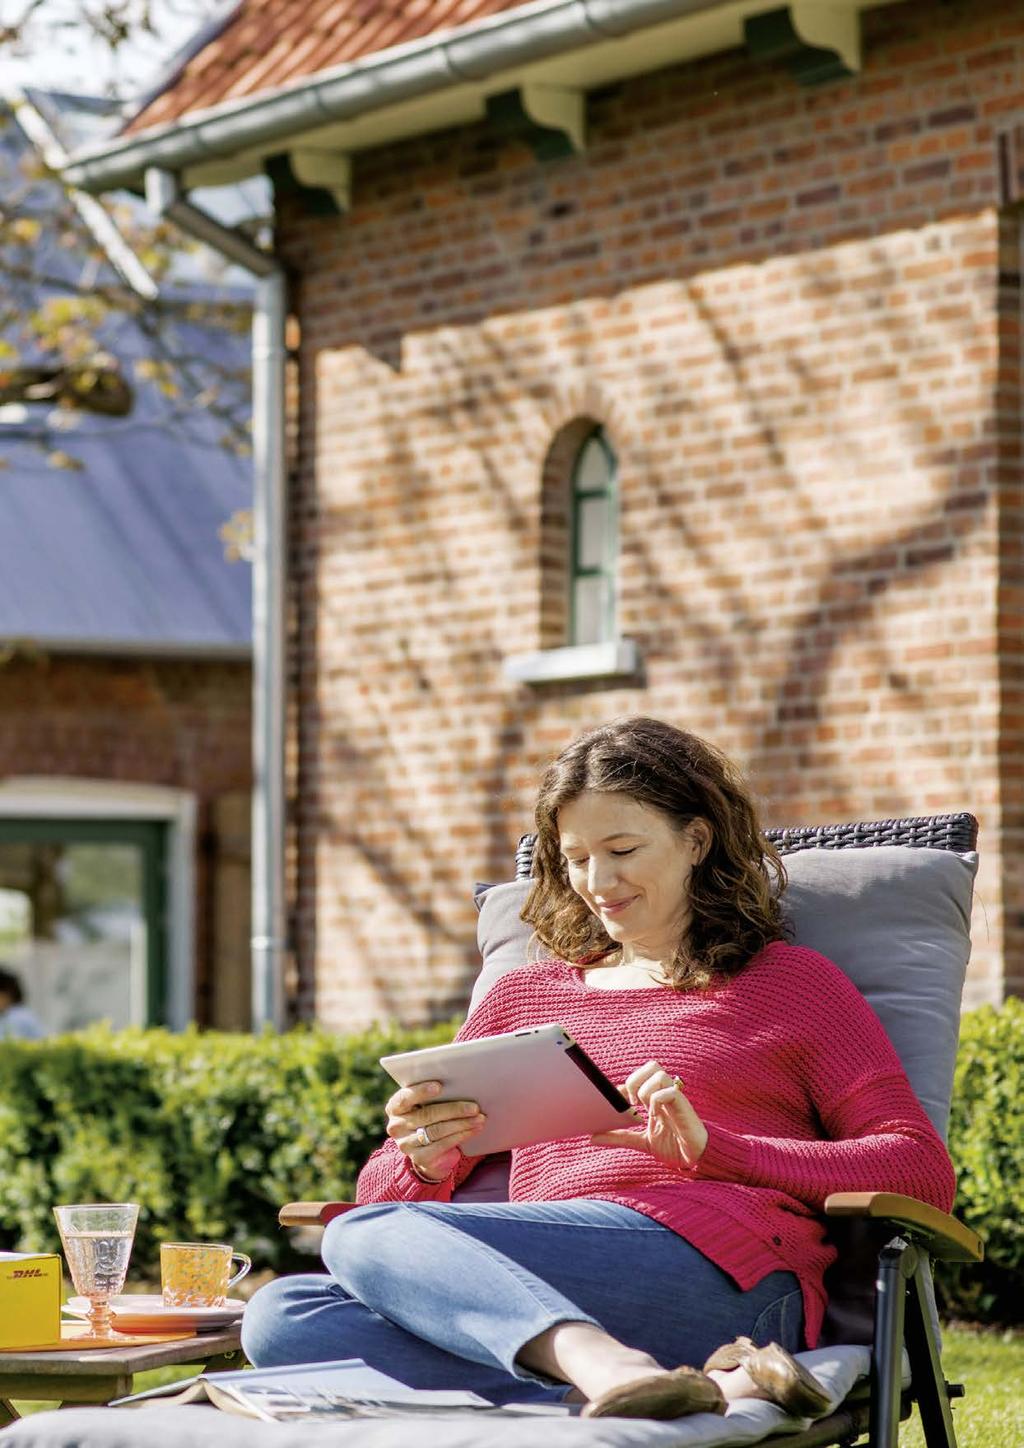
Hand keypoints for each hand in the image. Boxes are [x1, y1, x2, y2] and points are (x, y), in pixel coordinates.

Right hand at [385, 1080, 485, 1182]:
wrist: (428, 1151)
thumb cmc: (430, 1116)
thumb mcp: (427, 1104)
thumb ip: (434, 1095)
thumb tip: (461, 1085)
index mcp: (395, 1107)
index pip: (405, 1097)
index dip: (421, 1091)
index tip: (439, 1086)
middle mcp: (396, 1126)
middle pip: (427, 1115)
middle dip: (454, 1109)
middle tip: (474, 1107)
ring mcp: (406, 1144)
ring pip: (437, 1131)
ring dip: (462, 1124)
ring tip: (479, 1118)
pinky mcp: (419, 1158)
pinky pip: (442, 1145)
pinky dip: (461, 1136)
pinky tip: (474, 1130)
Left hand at [591, 1060, 707, 1169]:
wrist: (697, 1160)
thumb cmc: (674, 1147)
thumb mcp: (641, 1142)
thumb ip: (619, 1138)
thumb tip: (592, 1138)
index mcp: (655, 1099)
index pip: (639, 1076)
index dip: (624, 1085)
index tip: (615, 1101)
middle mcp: (664, 1094)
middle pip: (651, 1065)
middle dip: (635, 1079)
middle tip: (630, 1101)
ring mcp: (674, 1099)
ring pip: (659, 1073)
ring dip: (645, 1089)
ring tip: (642, 1107)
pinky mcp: (683, 1107)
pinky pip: (671, 1091)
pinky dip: (657, 1099)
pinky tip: (654, 1114)